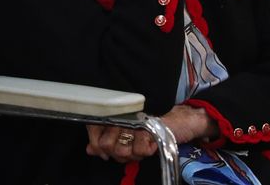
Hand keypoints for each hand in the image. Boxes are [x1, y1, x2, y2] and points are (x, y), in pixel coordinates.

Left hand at [85, 105, 215, 162]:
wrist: (180, 120)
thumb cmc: (152, 127)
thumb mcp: (127, 137)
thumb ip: (107, 141)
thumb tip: (90, 150)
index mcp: (114, 115)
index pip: (95, 134)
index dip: (98, 147)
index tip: (105, 152)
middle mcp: (122, 115)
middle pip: (107, 146)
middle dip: (119, 154)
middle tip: (131, 147)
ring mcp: (135, 120)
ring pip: (122, 151)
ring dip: (135, 154)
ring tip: (142, 144)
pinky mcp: (150, 126)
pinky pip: (140, 150)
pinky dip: (148, 150)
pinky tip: (152, 142)